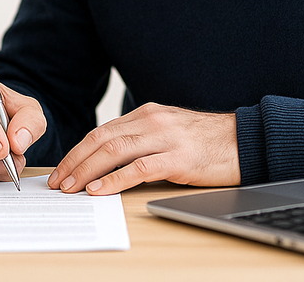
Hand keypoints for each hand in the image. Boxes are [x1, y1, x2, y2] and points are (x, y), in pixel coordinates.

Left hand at [47, 102, 238, 194]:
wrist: (245, 140)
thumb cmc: (207, 141)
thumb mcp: (169, 130)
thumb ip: (143, 138)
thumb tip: (111, 159)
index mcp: (146, 114)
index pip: (102, 132)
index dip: (78, 151)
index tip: (62, 168)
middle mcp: (151, 121)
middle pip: (101, 140)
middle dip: (75, 161)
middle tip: (58, 181)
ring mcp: (165, 138)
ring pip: (114, 152)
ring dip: (87, 171)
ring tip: (71, 188)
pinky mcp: (178, 159)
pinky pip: (138, 168)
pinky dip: (114, 180)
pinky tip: (100, 190)